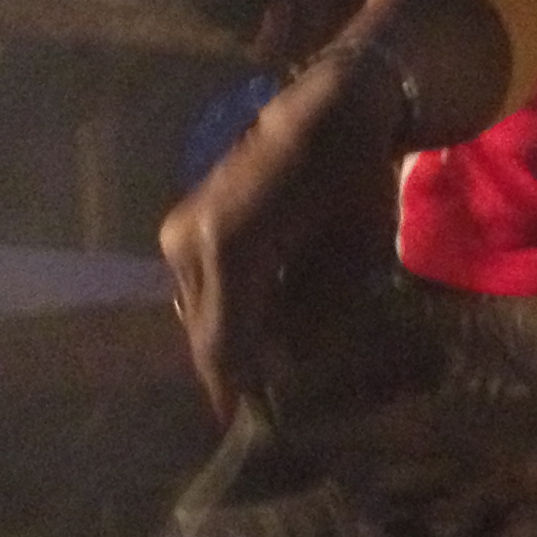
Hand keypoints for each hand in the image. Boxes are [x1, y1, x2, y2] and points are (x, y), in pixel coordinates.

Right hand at [161, 47, 407, 416]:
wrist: (330, 108)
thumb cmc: (354, 179)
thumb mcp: (352, 258)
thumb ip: (314, 316)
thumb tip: (287, 360)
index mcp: (229, 249)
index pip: (224, 344)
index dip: (235, 390)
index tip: (245, 427)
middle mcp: (190, 242)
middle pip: (204, 333)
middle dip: (233, 368)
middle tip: (263, 400)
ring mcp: (182, 232)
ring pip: (200, 313)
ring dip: (232, 336)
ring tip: (268, 358)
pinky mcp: (185, 226)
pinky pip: (202, 288)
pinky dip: (228, 307)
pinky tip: (261, 313)